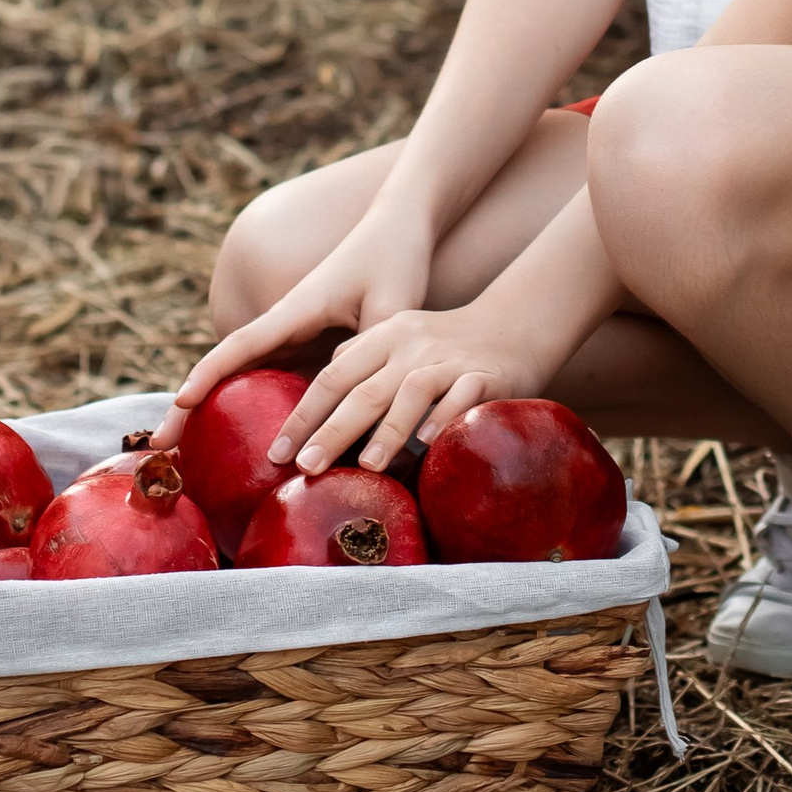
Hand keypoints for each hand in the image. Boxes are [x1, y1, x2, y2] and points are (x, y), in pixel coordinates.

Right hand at [167, 213, 434, 428]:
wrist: (399, 228)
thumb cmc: (393, 257)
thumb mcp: (393, 303)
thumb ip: (377, 350)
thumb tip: (367, 406)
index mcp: (296, 310)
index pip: (241, 345)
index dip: (209, 374)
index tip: (180, 402)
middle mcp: (285, 324)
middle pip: (227, 367)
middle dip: (189, 405)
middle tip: (157, 446)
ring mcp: (294, 336)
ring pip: (245, 378)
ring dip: (213, 412)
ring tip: (182, 456)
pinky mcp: (310, 346)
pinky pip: (275, 382)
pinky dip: (253, 410)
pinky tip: (247, 445)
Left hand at [270, 301, 549, 479]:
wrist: (514, 325)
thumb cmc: (444, 346)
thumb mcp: (396, 342)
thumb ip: (359, 366)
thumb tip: (315, 407)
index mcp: (382, 337)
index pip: (333, 377)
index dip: (303, 415)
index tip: (276, 453)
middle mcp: (410, 344)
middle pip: (364, 389)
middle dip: (331, 430)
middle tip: (306, 467)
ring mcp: (448, 358)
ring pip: (412, 392)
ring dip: (388, 430)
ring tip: (368, 466)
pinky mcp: (485, 374)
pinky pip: (462, 395)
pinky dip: (444, 417)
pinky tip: (428, 443)